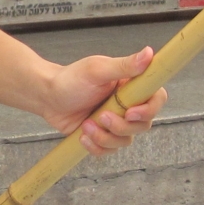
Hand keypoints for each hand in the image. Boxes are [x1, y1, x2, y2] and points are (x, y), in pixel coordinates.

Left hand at [38, 46, 166, 154]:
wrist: (47, 96)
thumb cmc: (70, 78)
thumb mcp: (97, 70)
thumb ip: (124, 65)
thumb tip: (149, 53)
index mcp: (131, 86)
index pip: (157, 99)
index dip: (149, 110)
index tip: (130, 112)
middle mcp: (127, 105)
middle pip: (143, 125)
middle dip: (121, 126)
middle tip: (102, 116)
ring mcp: (115, 122)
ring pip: (126, 141)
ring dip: (105, 137)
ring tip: (86, 125)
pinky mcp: (102, 136)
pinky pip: (109, 150)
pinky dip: (96, 146)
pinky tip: (82, 136)